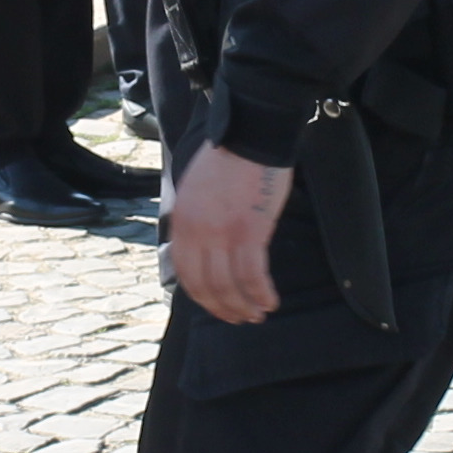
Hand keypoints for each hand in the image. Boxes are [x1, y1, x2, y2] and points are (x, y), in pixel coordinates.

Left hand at [166, 141, 295, 323]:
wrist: (251, 135)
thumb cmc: (230, 158)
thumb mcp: (196, 191)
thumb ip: (194, 221)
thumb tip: (203, 251)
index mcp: (181, 221)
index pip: (186, 273)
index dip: (203, 297)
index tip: (218, 307)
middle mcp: (196, 232)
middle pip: (206, 285)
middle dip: (223, 308)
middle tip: (240, 318)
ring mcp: (222, 233)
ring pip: (229, 286)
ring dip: (244, 306)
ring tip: (258, 314)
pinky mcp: (249, 232)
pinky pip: (252, 275)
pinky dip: (261, 293)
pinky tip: (271, 301)